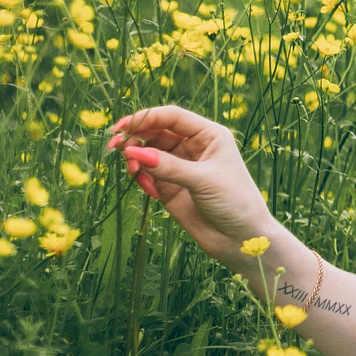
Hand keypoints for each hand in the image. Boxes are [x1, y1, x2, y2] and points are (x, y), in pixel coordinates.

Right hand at [106, 105, 275, 263]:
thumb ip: (168, 167)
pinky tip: (150, 191)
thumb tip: (132, 153)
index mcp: (208, 135)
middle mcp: (192, 146)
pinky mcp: (169, 186)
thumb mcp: (204, 180)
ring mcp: (179, 166)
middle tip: (115, 149)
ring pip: (146, 153)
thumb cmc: (235, 202)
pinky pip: (147, 174)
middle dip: (133, 139)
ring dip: (135, 159)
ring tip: (134, 173)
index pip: (171, 117)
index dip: (145, 118)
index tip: (122, 127)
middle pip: (154, 132)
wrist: (241, 239)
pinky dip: (142, 179)